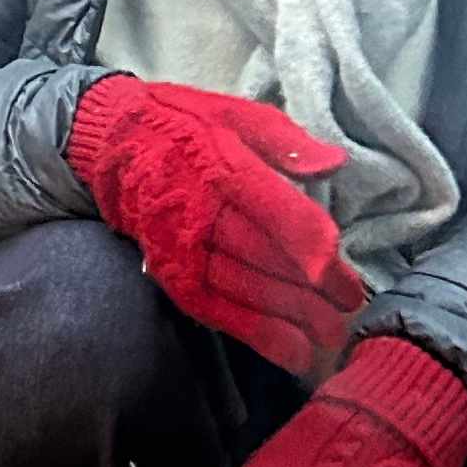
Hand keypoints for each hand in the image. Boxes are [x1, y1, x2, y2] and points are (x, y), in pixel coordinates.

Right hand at [64, 77, 364, 375]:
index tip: (340, 262)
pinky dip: (256, 335)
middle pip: (266, 257)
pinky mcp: (173, 275)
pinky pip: (217, 312)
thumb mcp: (236, 114)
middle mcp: (201, 212)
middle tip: (352, 305)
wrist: (114, 147)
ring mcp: (183, 249)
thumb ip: (287, 142)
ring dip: (293, 317)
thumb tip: (335, 164)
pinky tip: (292, 352)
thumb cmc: (184, 126)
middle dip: (315, 288)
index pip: (272, 209)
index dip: (308, 241)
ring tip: (333, 335)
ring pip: (246, 290)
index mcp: (222, 165)